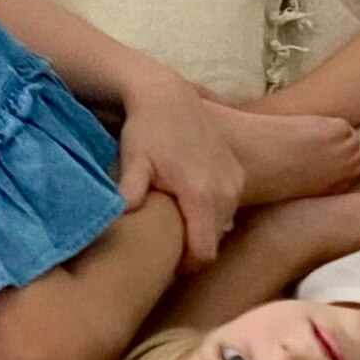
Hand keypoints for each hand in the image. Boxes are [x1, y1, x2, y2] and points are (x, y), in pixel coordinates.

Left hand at [114, 76, 243, 269]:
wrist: (167, 95)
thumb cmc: (146, 130)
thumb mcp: (134, 160)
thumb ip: (131, 190)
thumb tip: (124, 215)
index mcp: (200, 195)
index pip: (203, 253)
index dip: (184, 265)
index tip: (163, 261)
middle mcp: (225, 191)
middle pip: (212, 242)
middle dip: (190, 248)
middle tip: (162, 242)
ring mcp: (234, 181)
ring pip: (221, 225)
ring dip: (201, 229)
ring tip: (173, 219)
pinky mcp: (236, 172)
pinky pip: (227, 206)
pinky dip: (210, 211)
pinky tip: (186, 200)